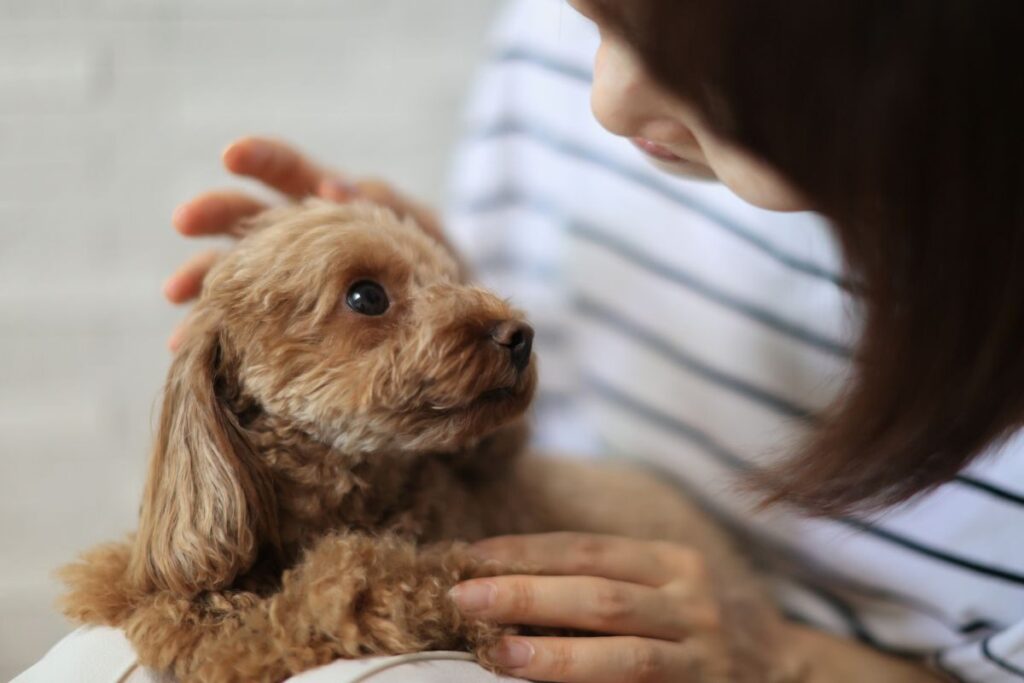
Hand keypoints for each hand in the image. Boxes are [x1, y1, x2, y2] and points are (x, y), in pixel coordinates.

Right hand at [164, 136, 445, 350]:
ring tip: (177, 294)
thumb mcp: (425, 233)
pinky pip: (250, 327)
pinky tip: (194, 347)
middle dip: (215, 216)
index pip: (290, 172)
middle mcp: (302, 242)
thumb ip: (386, 205)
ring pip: (238, 275)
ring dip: (205, 282)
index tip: (232, 155)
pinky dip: (224, 336)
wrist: (454, 335)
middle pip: (248, 218)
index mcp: (332, 206)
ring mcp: (292, 286)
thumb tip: (335, 187)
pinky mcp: (292, 328)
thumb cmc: (439, 270)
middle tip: (185, 220)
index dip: (262, 159)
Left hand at [451, 533, 746, 682]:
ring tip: (497, 652)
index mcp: (672, 562)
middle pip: (600, 596)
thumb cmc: (674, 630)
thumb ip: (589, 586)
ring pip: (623, 656)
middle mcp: (694, 605)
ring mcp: (702, 658)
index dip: (528, 553)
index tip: (473, 557)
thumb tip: (497, 583)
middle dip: (528, 595)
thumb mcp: (646, 593)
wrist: (756, 674)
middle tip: (466, 598)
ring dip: (554, 655)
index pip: (588, 550)